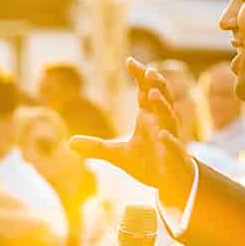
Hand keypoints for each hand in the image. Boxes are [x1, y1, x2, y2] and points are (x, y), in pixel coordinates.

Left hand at [69, 58, 194, 206]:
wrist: (167, 184)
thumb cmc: (146, 163)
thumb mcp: (116, 154)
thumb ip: (95, 147)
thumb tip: (69, 143)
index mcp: (148, 117)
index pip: (145, 90)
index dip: (140, 75)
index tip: (129, 61)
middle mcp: (161, 123)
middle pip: (162, 97)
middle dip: (156, 83)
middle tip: (147, 71)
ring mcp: (169, 138)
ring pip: (170, 117)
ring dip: (162, 105)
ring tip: (152, 93)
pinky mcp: (175, 157)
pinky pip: (174, 146)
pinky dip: (169, 140)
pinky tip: (162, 134)